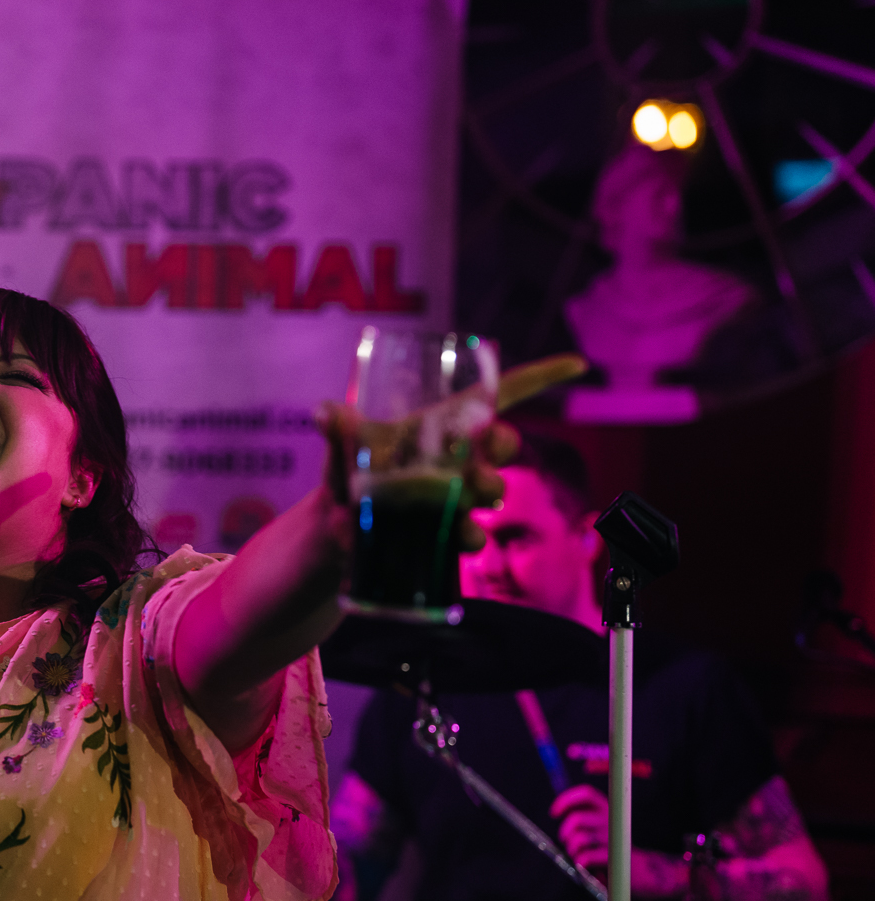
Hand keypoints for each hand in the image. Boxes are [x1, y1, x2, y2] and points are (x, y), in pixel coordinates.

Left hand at [322, 353, 588, 552]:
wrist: (336, 521)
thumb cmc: (349, 469)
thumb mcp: (344, 445)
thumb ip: (339, 428)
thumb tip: (322, 412)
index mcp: (444, 423)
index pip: (499, 394)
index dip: (540, 377)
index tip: (577, 363)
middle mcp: (460, 455)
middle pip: (504, 442)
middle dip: (503, 444)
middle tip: (483, 449)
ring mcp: (460, 493)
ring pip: (493, 487)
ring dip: (486, 490)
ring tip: (463, 496)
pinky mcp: (450, 529)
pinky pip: (474, 532)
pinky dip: (469, 535)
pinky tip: (459, 537)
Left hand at [552, 784, 611, 872]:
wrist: (638, 868)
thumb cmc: (611, 845)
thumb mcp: (600, 825)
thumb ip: (584, 815)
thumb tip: (558, 810)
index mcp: (609, 808)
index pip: (586, 794)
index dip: (566, 799)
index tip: (554, 813)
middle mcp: (612, 819)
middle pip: (577, 818)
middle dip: (565, 832)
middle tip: (566, 840)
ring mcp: (614, 837)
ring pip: (579, 839)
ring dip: (572, 849)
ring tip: (577, 854)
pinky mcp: (614, 856)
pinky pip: (586, 856)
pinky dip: (580, 861)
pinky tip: (583, 864)